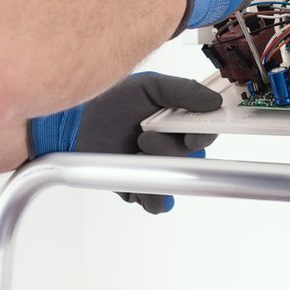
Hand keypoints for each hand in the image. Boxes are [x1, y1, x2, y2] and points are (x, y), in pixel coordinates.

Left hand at [26, 73, 223, 211]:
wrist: (74, 124)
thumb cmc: (109, 100)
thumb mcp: (148, 86)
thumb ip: (184, 91)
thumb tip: (214, 102)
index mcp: (179, 121)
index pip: (207, 133)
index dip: (203, 136)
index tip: (189, 134)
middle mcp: (173, 146)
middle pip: (195, 159)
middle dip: (171, 149)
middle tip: (145, 136)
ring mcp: (158, 170)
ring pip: (179, 182)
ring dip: (161, 170)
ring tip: (136, 152)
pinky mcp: (142, 189)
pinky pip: (160, 203)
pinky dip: (151, 193)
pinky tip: (134, 174)